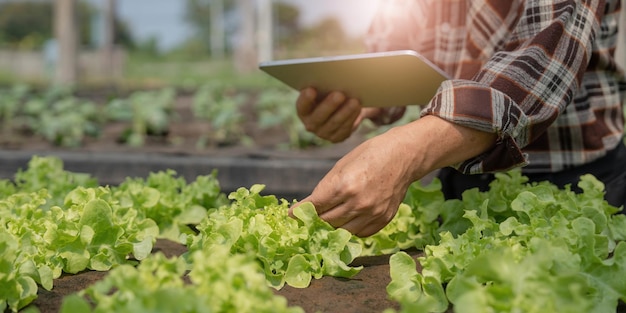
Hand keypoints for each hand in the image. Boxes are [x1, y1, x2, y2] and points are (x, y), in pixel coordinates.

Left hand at [289, 126, 415, 236]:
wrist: (403, 155)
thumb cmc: (370, 154)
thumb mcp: (342, 164)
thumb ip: (326, 187)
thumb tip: (310, 205)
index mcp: (344, 185)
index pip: (315, 206)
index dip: (300, 212)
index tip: (291, 215)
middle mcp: (358, 203)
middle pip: (326, 222)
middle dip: (313, 221)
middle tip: (306, 219)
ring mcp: (372, 213)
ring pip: (342, 231)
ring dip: (331, 227)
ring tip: (324, 221)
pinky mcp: (383, 219)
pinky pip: (360, 233)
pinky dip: (350, 229)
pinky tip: (345, 220)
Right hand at [296, 88, 380, 142]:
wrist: (340, 108)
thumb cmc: (329, 91)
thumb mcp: (324, 86)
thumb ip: (324, 82)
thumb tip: (335, 73)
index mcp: (303, 110)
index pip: (302, 106)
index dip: (305, 99)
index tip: (311, 89)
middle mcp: (310, 124)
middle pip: (319, 116)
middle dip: (329, 105)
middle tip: (339, 94)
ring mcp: (323, 133)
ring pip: (334, 123)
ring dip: (345, 112)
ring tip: (354, 100)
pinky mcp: (337, 137)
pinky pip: (345, 129)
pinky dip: (352, 118)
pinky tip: (358, 108)